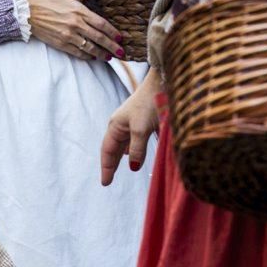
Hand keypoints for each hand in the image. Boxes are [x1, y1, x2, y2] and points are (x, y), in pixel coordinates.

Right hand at [28, 0, 122, 60]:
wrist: (26, 13)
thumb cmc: (44, 0)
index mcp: (79, 11)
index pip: (101, 24)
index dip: (112, 32)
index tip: (120, 37)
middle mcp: (76, 25)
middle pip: (99, 38)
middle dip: (112, 46)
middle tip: (121, 53)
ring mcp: (68, 36)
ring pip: (90, 47)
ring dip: (101, 54)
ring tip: (109, 57)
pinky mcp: (61, 44)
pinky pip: (77, 52)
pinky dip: (87, 56)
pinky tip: (93, 57)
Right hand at [100, 67, 161, 185]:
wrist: (161, 82)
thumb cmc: (149, 104)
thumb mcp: (141, 129)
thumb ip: (137, 149)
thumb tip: (133, 168)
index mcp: (115, 126)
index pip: (107, 151)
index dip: (106, 168)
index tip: (105, 183)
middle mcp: (120, 125)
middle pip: (112, 149)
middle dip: (110, 164)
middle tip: (107, 181)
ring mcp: (130, 122)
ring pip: (122, 144)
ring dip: (119, 157)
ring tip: (117, 170)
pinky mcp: (140, 121)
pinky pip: (131, 140)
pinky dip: (130, 150)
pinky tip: (131, 154)